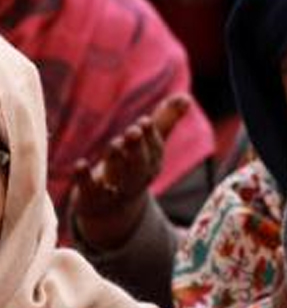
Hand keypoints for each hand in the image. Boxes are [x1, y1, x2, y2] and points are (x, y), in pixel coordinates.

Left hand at [70, 94, 190, 248]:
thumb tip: (185, 97)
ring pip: (118, 176)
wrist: (112, 210)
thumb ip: (165, 121)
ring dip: (116, 159)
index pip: (154, 149)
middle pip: (139, 164)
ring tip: (114, 143)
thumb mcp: (149, 147)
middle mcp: (136, 178)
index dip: (150, 136)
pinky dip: (84, 178)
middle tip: (133, 130)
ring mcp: (115, 190)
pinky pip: (89, 189)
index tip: (145, 121)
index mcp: (152, 163)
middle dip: (137, 148)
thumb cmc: (133, 168)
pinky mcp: (91, 198)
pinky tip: (80, 164)